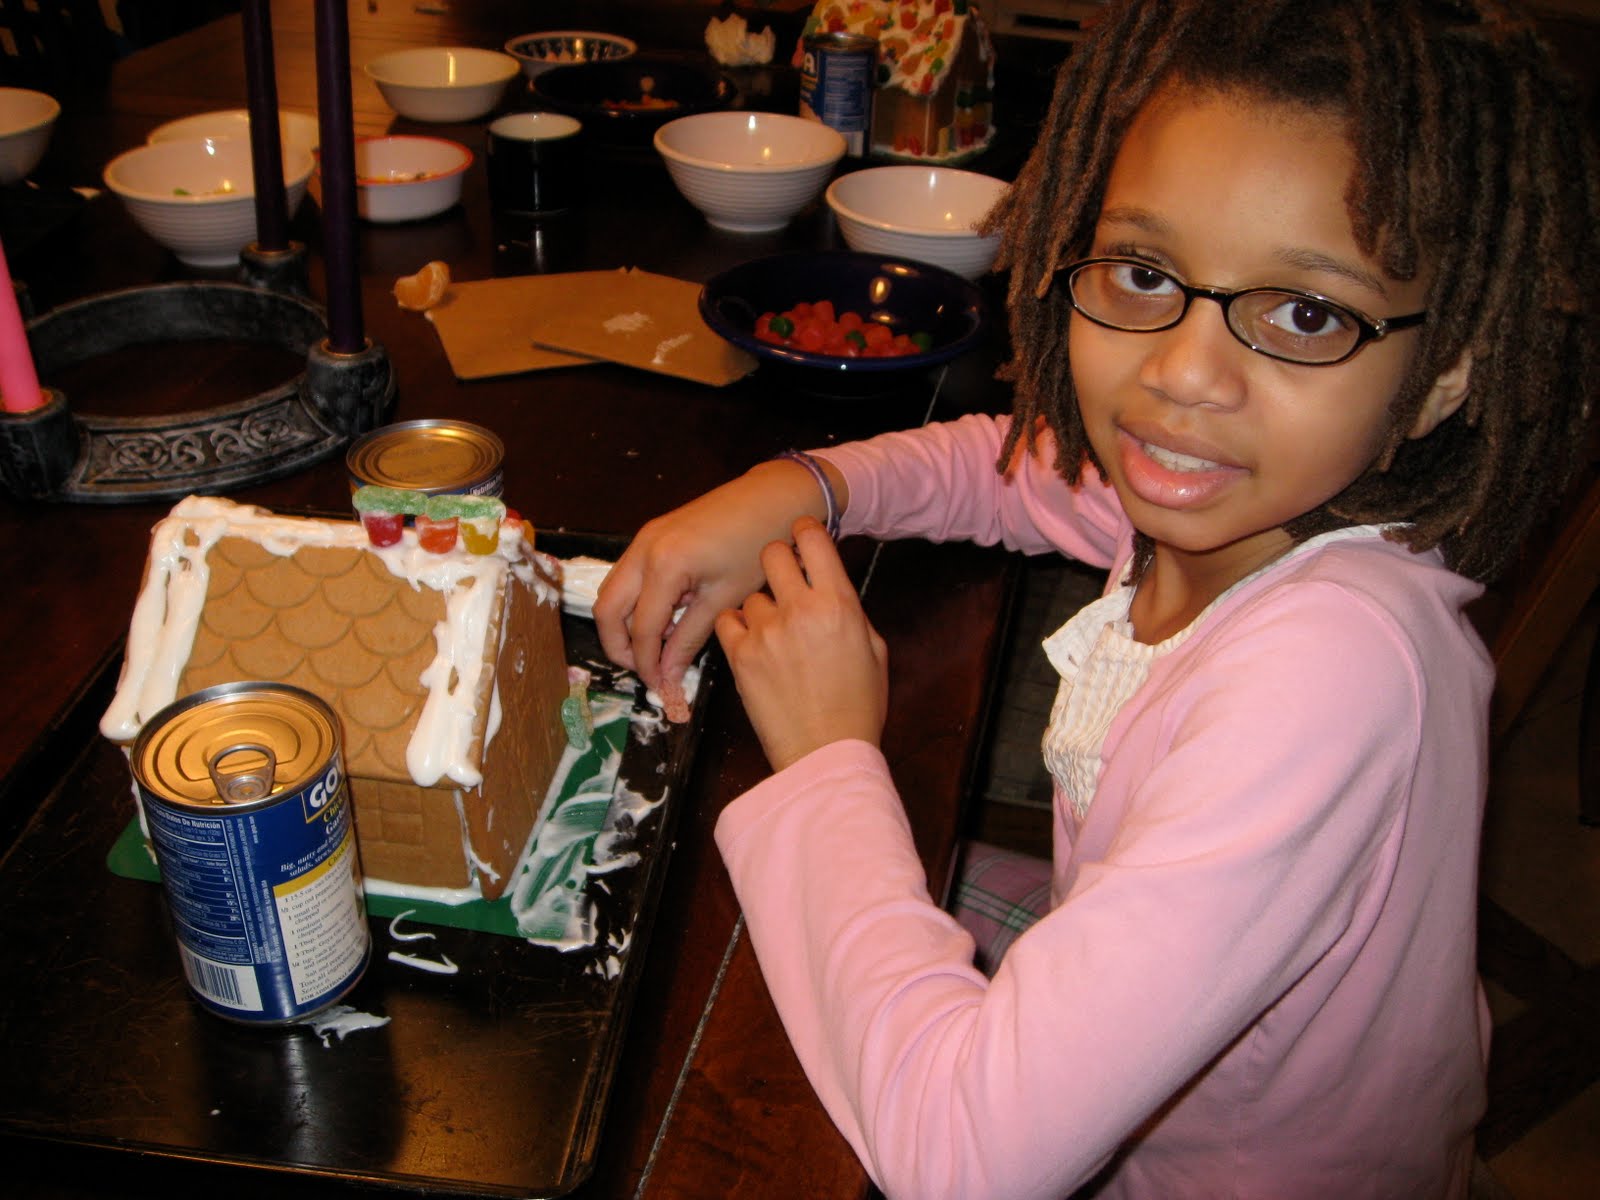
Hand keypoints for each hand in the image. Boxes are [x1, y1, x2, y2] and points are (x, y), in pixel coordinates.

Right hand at [595, 459, 847, 701]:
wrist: (772, 497)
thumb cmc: (758, 545)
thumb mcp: (725, 598)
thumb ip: (688, 639)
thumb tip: (667, 676)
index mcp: (664, 565)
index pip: (642, 628)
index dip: (646, 664)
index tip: (658, 687)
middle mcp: (643, 548)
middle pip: (607, 609)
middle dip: (619, 646)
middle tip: (644, 670)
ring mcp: (643, 538)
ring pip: (612, 591)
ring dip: (624, 624)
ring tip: (655, 648)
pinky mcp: (651, 535)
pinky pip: (627, 576)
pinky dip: (635, 603)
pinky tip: (665, 619)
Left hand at [715, 517, 888, 772]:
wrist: (826, 753)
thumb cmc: (858, 707)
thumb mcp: (874, 650)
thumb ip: (850, 611)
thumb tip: (831, 588)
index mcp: (839, 603)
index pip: (812, 539)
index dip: (805, 533)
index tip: (802, 540)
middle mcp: (799, 609)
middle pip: (772, 554)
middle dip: (777, 562)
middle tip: (783, 582)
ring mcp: (765, 632)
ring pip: (750, 595)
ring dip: (759, 608)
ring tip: (775, 637)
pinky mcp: (739, 656)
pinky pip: (728, 622)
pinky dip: (738, 630)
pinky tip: (754, 647)